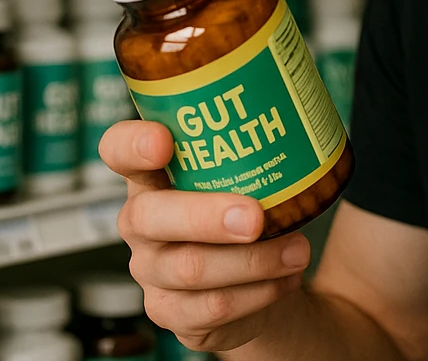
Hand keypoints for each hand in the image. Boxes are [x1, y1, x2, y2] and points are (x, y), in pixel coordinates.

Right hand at [102, 119, 312, 351]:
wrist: (263, 283)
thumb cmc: (254, 211)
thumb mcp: (255, 175)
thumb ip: (265, 149)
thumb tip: (308, 116)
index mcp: (154, 174)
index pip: (119, 149)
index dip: (131, 144)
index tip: (162, 141)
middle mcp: (142, 220)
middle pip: (150, 217)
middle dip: (206, 216)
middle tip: (256, 217)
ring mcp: (151, 269)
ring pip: (190, 268)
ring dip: (253, 260)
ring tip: (298, 251)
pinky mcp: (171, 311)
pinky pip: (212, 306)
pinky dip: (258, 293)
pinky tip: (285, 280)